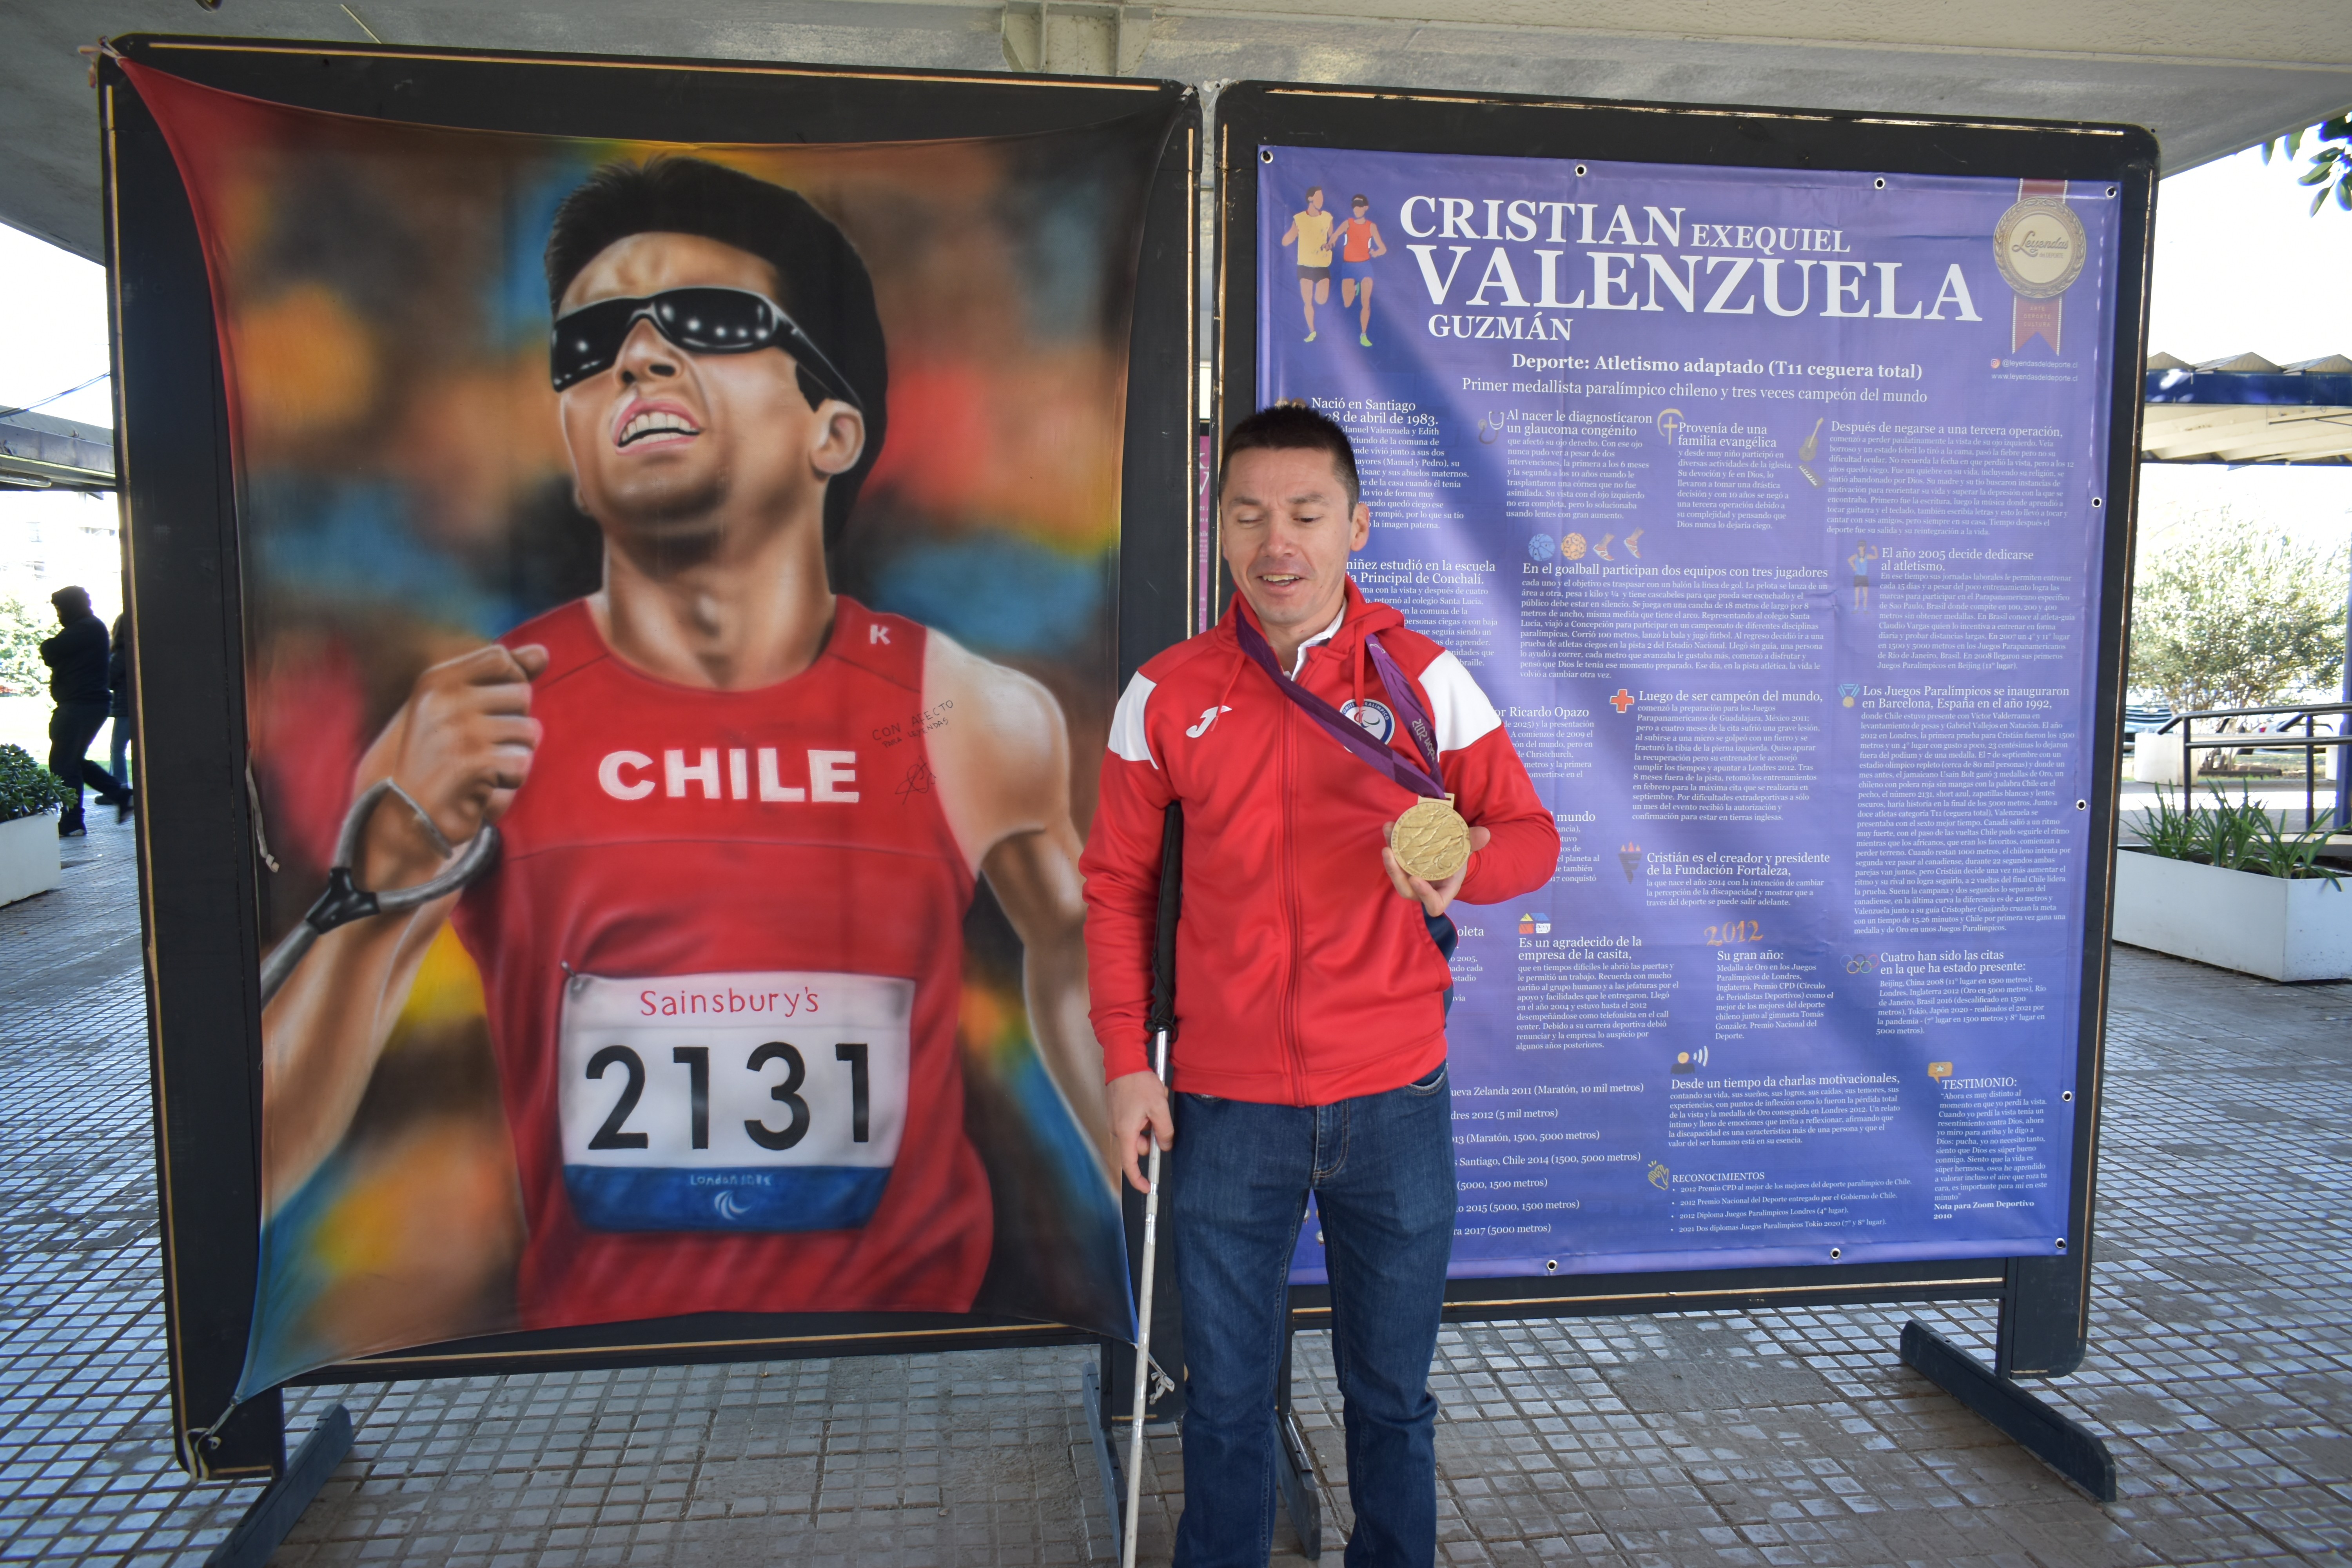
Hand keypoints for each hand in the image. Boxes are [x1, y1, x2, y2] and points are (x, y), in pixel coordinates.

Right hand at [355, 643, 548, 886]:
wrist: (411, 816)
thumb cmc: (443, 759)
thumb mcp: (463, 710)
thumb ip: (503, 678)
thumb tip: (543, 652)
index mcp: (436, 680)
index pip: (500, 658)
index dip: (511, 681)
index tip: (494, 708)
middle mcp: (445, 700)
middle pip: (522, 694)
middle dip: (514, 724)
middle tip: (483, 746)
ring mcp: (458, 730)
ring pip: (530, 731)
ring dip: (516, 754)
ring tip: (484, 767)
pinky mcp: (473, 763)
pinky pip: (523, 763)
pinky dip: (512, 779)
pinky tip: (485, 785)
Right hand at [1106, 1069, 1173, 1193]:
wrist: (1124, 1062)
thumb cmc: (1138, 1083)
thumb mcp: (1159, 1107)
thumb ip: (1164, 1130)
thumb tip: (1165, 1145)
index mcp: (1126, 1132)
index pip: (1130, 1164)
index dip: (1138, 1179)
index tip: (1147, 1187)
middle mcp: (1116, 1129)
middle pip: (1137, 1146)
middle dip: (1151, 1136)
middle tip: (1158, 1117)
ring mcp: (1115, 1120)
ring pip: (1137, 1133)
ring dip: (1147, 1123)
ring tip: (1153, 1103)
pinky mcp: (1116, 1112)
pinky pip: (1132, 1122)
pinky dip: (1141, 1116)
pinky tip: (1146, 1100)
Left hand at [1382, 825, 1490, 917]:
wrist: (1447, 852)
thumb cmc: (1458, 858)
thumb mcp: (1466, 850)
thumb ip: (1473, 844)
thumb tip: (1484, 834)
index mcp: (1443, 891)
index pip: (1434, 904)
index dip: (1425, 896)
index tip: (1416, 879)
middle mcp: (1424, 889)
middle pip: (1406, 890)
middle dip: (1396, 874)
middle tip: (1390, 853)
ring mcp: (1410, 879)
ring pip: (1396, 874)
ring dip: (1389, 857)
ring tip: (1387, 835)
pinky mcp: (1402, 867)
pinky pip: (1393, 858)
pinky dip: (1390, 843)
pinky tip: (1389, 827)